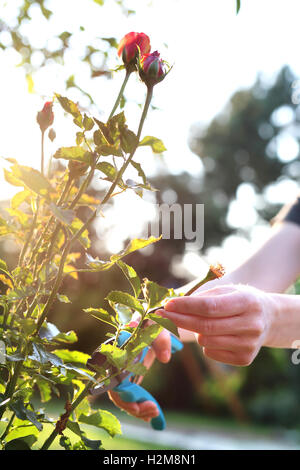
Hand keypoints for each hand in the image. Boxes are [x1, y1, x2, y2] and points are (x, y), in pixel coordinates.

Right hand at [107, 326, 170, 419]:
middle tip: (153, 411)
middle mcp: (115, 362)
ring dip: (137, 409)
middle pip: (116, 391)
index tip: (136, 405)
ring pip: (122, 397)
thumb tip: (165, 359)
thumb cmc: (152, 320)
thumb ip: (161, 339)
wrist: (152, 321)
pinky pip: (130, 395)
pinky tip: (152, 413)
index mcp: (118, 349)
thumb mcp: (158, 325)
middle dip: (131, 406)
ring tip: (156, 413)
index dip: (121, 394)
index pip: (112, 377)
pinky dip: (140, 406)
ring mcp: (121, 370)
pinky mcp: (129, 376)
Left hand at [157, 284, 275, 365]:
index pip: (210, 306)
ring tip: (204, 323)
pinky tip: (217, 335)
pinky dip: (206, 343)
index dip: (186, 306)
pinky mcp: (245, 359)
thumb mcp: (227, 291)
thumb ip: (203, 297)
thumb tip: (173, 305)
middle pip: (205, 326)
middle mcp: (251, 324)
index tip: (167, 305)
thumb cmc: (240, 300)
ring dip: (196, 331)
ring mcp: (249, 344)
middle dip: (179, 320)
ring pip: (205, 341)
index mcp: (247, 302)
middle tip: (161, 315)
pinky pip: (211, 352)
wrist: (269, 319)